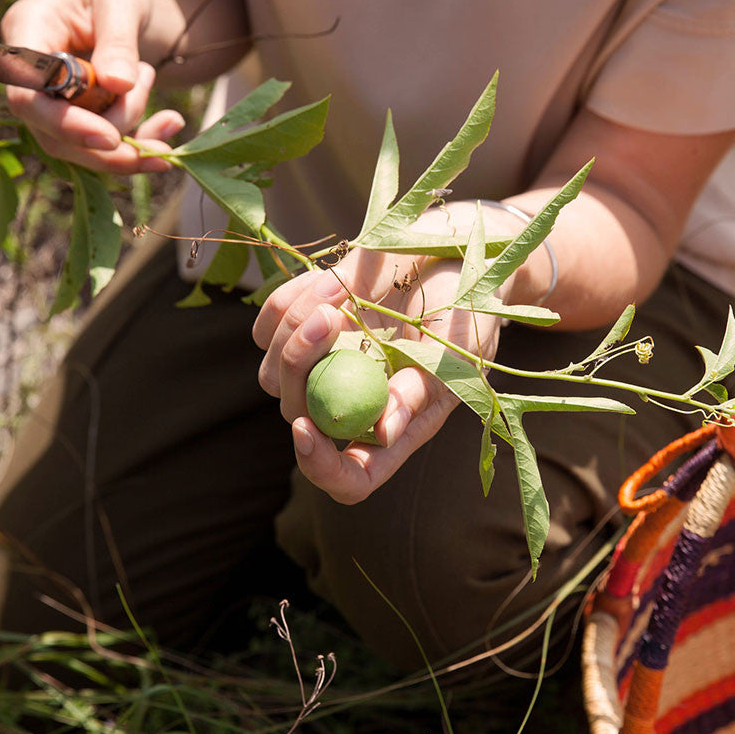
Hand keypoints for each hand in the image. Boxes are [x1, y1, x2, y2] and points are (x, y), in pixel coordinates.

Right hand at [0, 0, 184, 174]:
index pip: (27, 95)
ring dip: (130, 141)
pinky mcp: (75, 113)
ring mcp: (50, 96)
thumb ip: (118, 40)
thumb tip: (117, 85)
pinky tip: (171, 124)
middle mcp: (30, 71)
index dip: (64, 124)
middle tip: (163, 125)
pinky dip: (138, 143)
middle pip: (52, 132)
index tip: (110, 137)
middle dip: (109, 141)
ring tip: (161, 91)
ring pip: (78, 146)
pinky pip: (101, 144)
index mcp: (28, 30)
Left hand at [252, 204, 524, 503]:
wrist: (455, 255)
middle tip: (329, 317)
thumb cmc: (467, 313)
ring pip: (270, 373)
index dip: (320, 466)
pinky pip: (268, 326)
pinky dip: (291, 299)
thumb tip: (381, 434)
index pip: (348, 478)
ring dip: (297, 325)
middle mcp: (351, 406)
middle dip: (300, 368)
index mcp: (393, 428)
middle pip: (297, 416)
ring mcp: (321, 369)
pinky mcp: (300, 328)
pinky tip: (337, 280)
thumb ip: (419, 393)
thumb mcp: (455, 354)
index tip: (306, 429)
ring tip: (344, 286)